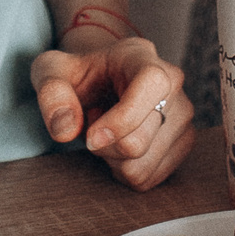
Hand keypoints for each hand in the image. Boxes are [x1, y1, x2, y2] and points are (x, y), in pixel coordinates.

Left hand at [32, 31, 193, 190]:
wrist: (102, 80)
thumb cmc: (78, 75)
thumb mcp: (50, 71)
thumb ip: (51, 93)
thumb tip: (65, 129)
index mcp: (141, 56)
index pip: (151, 85)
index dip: (122, 119)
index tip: (90, 137)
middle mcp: (172, 83)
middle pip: (137, 141)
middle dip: (102, 145)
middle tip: (92, 123)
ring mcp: (183, 114)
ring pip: (142, 165)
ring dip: (112, 159)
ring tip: (108, 131)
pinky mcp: (184, 141)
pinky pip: (148, 178)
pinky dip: (124, 170)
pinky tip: (119, 145)